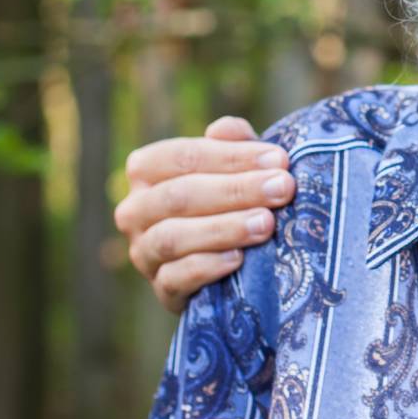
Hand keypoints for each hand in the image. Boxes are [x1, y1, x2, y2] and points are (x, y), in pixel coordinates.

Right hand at [113, 116, 292, 313]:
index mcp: (146, 170)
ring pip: (173, 237)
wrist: (228, 263)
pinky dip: (207, 267)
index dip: (232, 156)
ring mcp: (143, 252)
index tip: (279, 159)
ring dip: (224, 228)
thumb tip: (225, 129)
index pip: (182, 157)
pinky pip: (175, 278)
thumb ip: (232, 143)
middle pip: (179, 195)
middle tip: (283, 188)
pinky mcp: (161, 289)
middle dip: (236, 190)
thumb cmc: (231, 197)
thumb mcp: (235, 166)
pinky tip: (239, 259)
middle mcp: (134, 211)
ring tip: (266, 223)